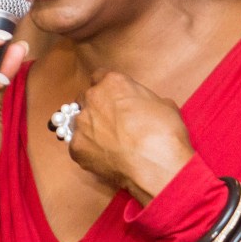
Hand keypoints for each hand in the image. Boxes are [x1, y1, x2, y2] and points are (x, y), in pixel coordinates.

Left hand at [66, 70, 194, 204]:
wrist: (155, 164)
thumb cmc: (164, 133)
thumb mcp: (164, 104)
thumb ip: (145, 100)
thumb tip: (145, 107)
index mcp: (112, 82)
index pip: (100, 77)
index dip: (108, 89)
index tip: (114, 98)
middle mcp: (92, 98)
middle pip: (86, 98)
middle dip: (96, 107)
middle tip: (111, 121)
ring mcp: (81, 123)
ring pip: (78, 121)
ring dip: (89, 128)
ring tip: (107, 142)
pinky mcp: (76, 147)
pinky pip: (78, 145)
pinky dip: (88, 150)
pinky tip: (104, 158)